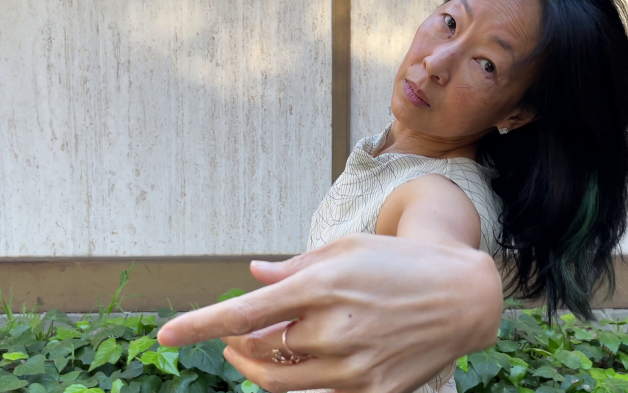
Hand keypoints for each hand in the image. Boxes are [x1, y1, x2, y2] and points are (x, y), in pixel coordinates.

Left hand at [157, 234, 503, 392]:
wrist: (462, 296)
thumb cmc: (399, 264)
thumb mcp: (346, 249)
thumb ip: (294, 267)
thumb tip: (252, 276)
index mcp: (322, 286)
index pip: (243, 314)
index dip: (198, 325)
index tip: (165, 334)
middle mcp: (333, 329)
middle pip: (258, 350)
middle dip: (239, 343)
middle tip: (240, 333)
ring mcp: (353, 367)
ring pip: (280, 380)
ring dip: (259, 366)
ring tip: (264, 348)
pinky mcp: (371, 392)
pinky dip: (301, 379)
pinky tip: (312, 359)